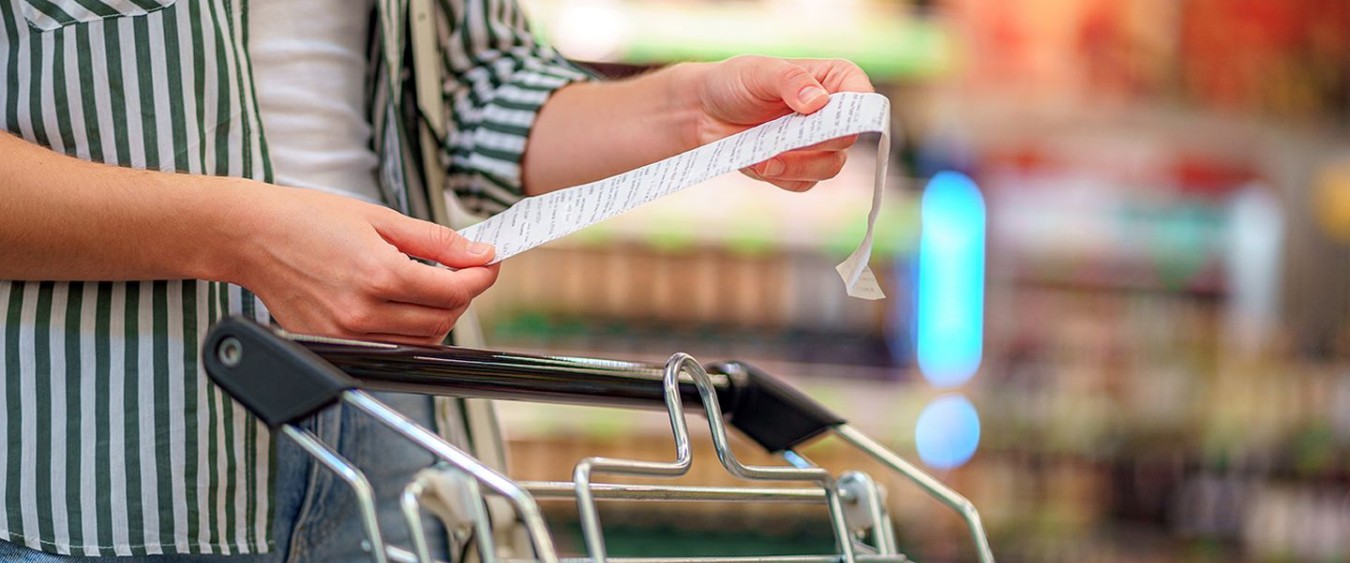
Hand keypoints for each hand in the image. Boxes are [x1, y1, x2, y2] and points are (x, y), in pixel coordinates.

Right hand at [230, 186, 498, 344]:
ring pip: (420, 341)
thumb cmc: (308, 219)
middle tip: (461, 271)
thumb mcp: (379, 218)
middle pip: (443, 319)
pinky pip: (390, 349)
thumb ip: (435, 241)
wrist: (251, 237)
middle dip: (462, 295)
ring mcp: (346, 334)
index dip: (481, 277)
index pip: (454, 291)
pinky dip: (408, 331)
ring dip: (438, 316)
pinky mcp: (333, 345)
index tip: (488, 263)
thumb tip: (479, 253)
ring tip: (429, 286)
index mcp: (379, 274)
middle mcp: (363, 312)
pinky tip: (401, 304)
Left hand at [689, 56, 874, 191]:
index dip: (856, 111)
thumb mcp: (760, 72)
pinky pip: (803, 183)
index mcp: (834, 80)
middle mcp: (832, 115)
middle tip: (788, 140)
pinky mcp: (799, 170)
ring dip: (798, 166)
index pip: (862, 96)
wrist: (703, 112)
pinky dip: (781, 177)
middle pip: (848, 138)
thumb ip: (790, 82)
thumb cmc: (735, 82)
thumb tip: (818, 102)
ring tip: (766, 159)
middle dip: (818, 142)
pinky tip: (758, 163)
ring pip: (829, 167)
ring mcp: (818, 146)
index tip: (829, 118)